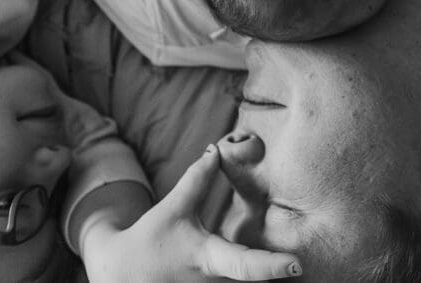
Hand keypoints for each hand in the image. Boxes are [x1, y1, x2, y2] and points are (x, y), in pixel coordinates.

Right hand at [82, 145, 300, 282]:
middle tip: (300, 266)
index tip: (297, 264)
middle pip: (256, 282)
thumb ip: (198, 180)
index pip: (243, 265)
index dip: (271, 266)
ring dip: (266, 278)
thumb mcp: (173, 208)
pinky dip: (253, 279)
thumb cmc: (150, 241)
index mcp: (207, 259)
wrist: (120, 275)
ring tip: (285, 269)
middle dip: (277, 274)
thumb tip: (216, 150)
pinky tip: (267, 274)